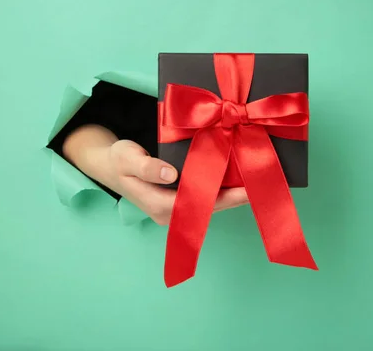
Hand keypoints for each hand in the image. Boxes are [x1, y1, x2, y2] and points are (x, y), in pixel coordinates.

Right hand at [108, 140, 248, 225]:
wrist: (110, 166)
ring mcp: (176, 209)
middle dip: (236, 198)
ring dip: (232, 194)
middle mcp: (170, 213)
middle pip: (209, 207)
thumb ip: (146, 167)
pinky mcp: (181, 201)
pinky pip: (205, 197)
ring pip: (209, 204)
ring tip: (257, 180)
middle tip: (262, 183)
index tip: (246, 189)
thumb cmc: (118, 160)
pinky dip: (222, 189)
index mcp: (159, 206)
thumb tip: (171, 174)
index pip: (198, 204)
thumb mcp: (127, 158)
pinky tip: (239, 178)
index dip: (224, 197)